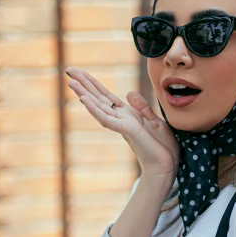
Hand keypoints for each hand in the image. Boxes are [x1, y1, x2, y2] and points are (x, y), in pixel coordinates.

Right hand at [65, 67, 179, 182]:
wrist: (166, 166)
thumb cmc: (163, 148)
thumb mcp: (155, 122)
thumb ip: (142, 108)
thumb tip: (129, 92)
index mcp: (128, 115)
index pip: (107, 96)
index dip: (94, 84)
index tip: (81, 73)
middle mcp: (121, 119)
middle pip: (99, 98)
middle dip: (84, 84)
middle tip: (68, 70)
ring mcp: (121, 125)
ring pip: (99, 106)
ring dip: (84, 93)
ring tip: (71, 81)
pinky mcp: (126, 131)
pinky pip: (107, 119)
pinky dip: (95, 109)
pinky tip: (84, 99)